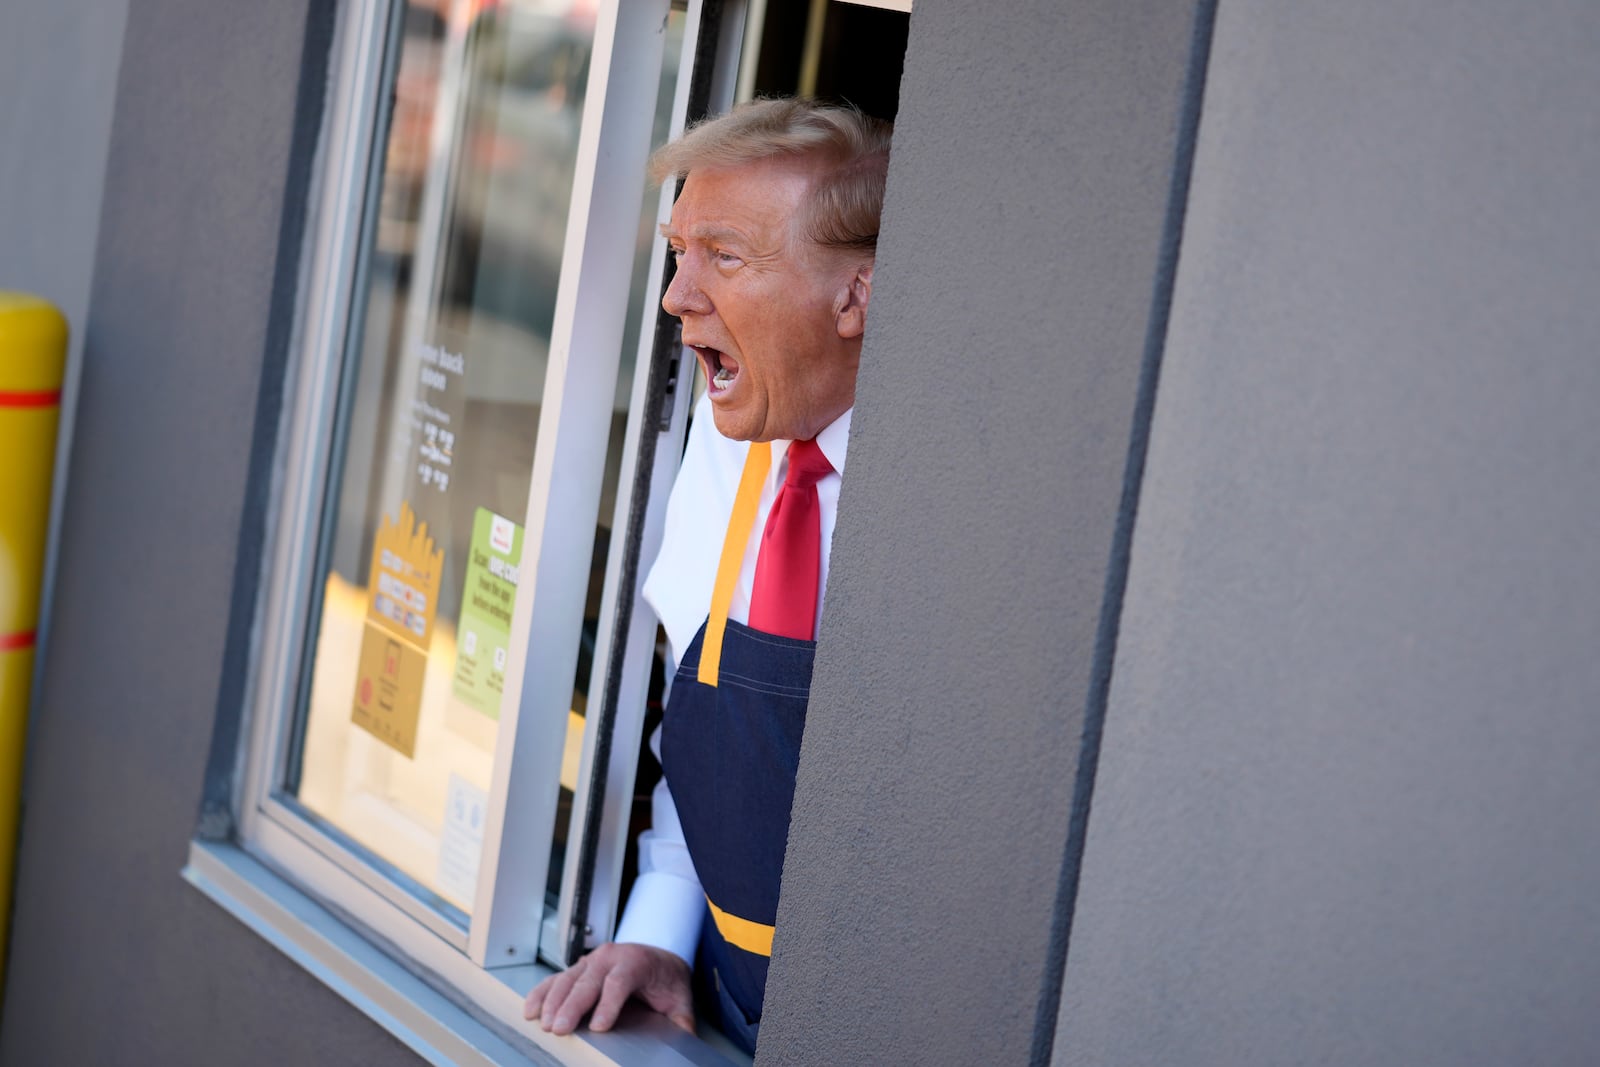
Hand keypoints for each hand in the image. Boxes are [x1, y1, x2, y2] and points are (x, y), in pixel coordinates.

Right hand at [524, 942, 694, 1036]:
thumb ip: (682, 1021)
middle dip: (572, 1006)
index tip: (600, 1026)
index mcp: (636, 961)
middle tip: (560, 1029)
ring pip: (567, 979)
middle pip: (588, 982)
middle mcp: (610, 957)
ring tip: (542, 1023)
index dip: (608, 1004)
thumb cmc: (665, 979)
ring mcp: (591, 961)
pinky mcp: (578, 969)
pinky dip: (541, 993)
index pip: (619, 982)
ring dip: (552, 1002)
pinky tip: (530, 1009)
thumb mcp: (680, 999)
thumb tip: (685, 1040)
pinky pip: (555, 979)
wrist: (659, 958)